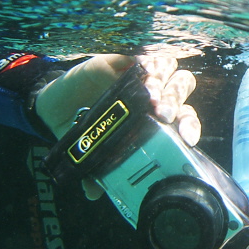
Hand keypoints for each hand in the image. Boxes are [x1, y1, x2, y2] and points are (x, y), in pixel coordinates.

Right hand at [35, 54, 200, 197]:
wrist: (58, 105)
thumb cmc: (88, 130)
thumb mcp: (92, 150)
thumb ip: (96, 169)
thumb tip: (93, 193)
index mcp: (158, 118)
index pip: (186, 118)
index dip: (190, 126)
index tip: (187, 138)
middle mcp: (155, 95)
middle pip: (181, 89)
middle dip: (174, 101)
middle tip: (161, 114)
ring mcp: (141, 76)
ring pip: (168, 69)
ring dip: (161, 80)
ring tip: (148, 95)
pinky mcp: (122, 60)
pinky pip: (141, 55)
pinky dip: (143, 61)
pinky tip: (139, 69)